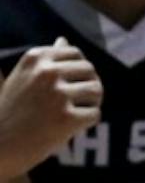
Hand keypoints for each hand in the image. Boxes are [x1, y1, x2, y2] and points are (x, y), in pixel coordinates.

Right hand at [0, 39, 102, 178]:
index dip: (79, 71)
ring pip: (96, 91)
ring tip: (75, 112)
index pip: (75, 54)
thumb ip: (47, 60)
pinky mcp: (67, 118)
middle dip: (89, 86)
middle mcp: (46, 72)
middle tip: (77, 102)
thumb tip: (64, 40)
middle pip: (90, 71)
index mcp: (35, 58)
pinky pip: (95, 114)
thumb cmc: (15, 109)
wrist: (1, 143)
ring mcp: (57, 95)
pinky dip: (88, 121)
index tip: (69, 85)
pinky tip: (71, 126)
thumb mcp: (24, 77)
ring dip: (91, 103)